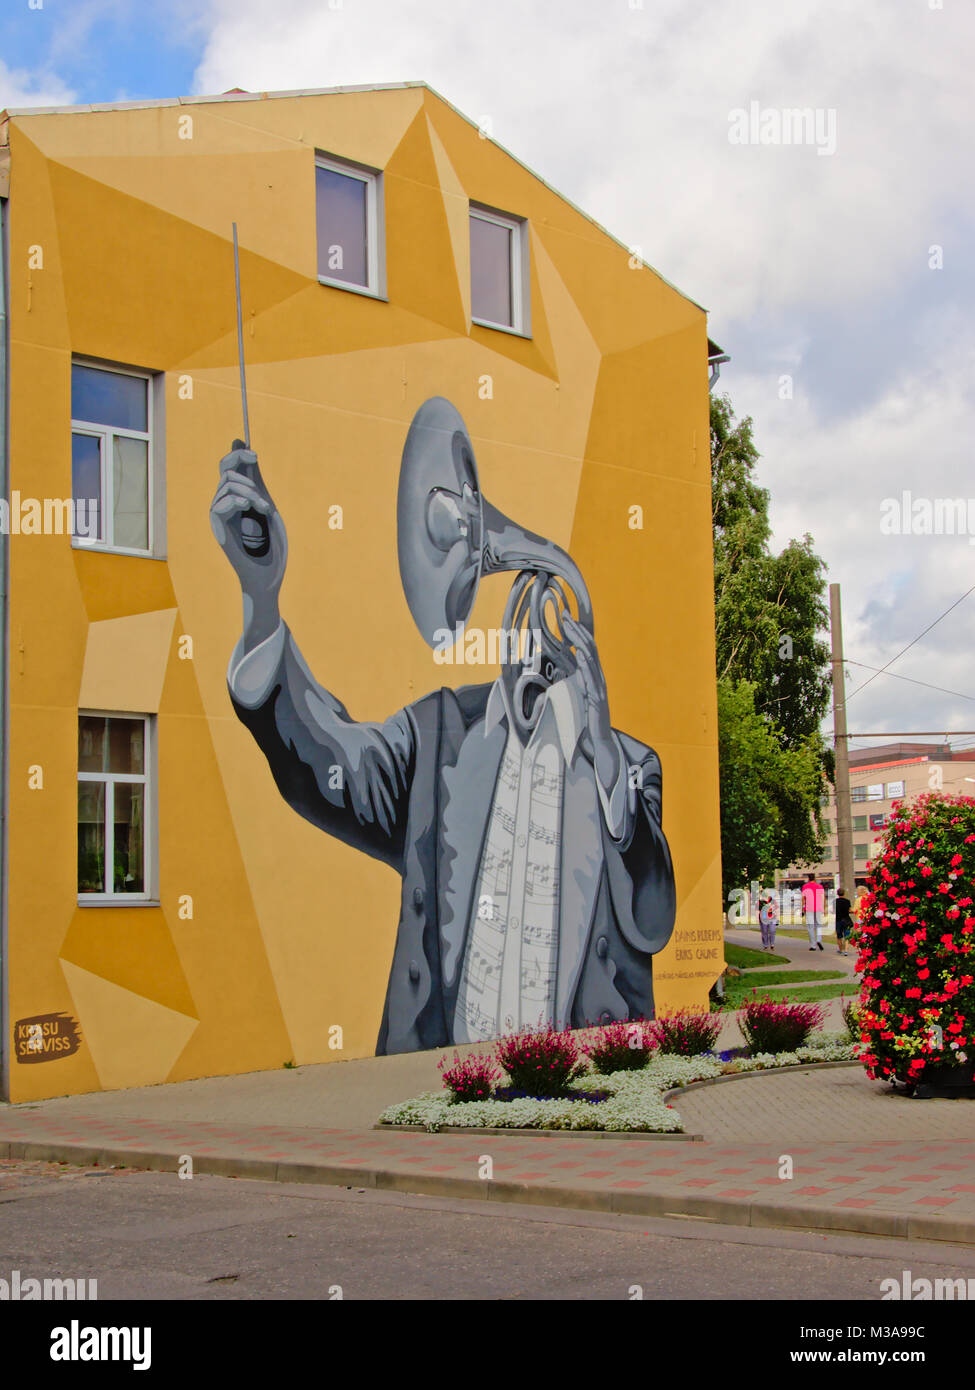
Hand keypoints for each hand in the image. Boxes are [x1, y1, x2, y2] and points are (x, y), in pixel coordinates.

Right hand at [211, 442, 287, 648]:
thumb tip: (244, 447)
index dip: (237, 454)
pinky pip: (219, 504)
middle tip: (259, 465)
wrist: (269, 576)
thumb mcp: (266, 505)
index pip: (229, 468)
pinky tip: (250, 508)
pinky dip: (236, 500)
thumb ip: (255, 479)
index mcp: (238, 498)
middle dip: (241, 462)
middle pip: (224, 469)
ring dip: (250, 491)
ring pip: (226, 484)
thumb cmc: (272, 547)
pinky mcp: (218, 529)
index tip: (253, 451)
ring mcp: (221, 517)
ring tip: (265, 509)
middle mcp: (226, 505)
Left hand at [562, 615, 619, 793]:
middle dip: (576, 631)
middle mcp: (597, 677)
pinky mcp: (598, 698)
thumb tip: (558, 668)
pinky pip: (592, 678)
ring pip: (591, 659)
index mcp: (592, 675)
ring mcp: (599, 686)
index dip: (575, 632)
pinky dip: (585, 664)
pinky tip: (579, 654)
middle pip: (588, 648)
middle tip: (565, 615)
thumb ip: (571, 681)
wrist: (598, 740)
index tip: (564, 617)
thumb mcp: (575, 695)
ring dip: (580, 642)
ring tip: (571, 629)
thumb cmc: (586, 719)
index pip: (584, 647)